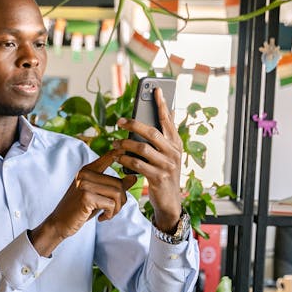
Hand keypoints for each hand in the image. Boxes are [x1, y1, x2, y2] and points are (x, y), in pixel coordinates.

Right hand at [29, 149, 136, 256]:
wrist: (60, 223)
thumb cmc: (80, 209)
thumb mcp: (98, 196)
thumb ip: (114, 186)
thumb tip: (134, 177)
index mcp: (87, 171)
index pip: (108, 157)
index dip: (119, 152)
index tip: (125, 149)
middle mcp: (85, 174)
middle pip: (118, 183)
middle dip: (121, 200)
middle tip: (113, 211)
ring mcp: (85, 185)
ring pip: (117, 194)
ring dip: (117, 209)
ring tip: (108, 215)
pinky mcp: (86, 197)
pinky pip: (111, 204)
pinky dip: (110, 214)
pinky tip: (102, 218)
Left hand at [112, 86, 182, 231]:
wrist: (170, 202)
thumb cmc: (165, 175)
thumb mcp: (169, 155)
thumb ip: (166, 136)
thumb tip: (168, 111)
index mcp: (176, 143)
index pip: (168, 120)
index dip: (162, 104)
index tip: (156, 89)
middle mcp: (174, 152)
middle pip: (151, 132)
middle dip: (134, 124)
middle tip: (119, 120)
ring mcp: (167, 165)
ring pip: (143, 148)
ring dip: (125, 144)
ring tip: (115, 142)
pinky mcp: (158, 177)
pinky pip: (138, 165)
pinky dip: (126, 160)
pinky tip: (118, 157)